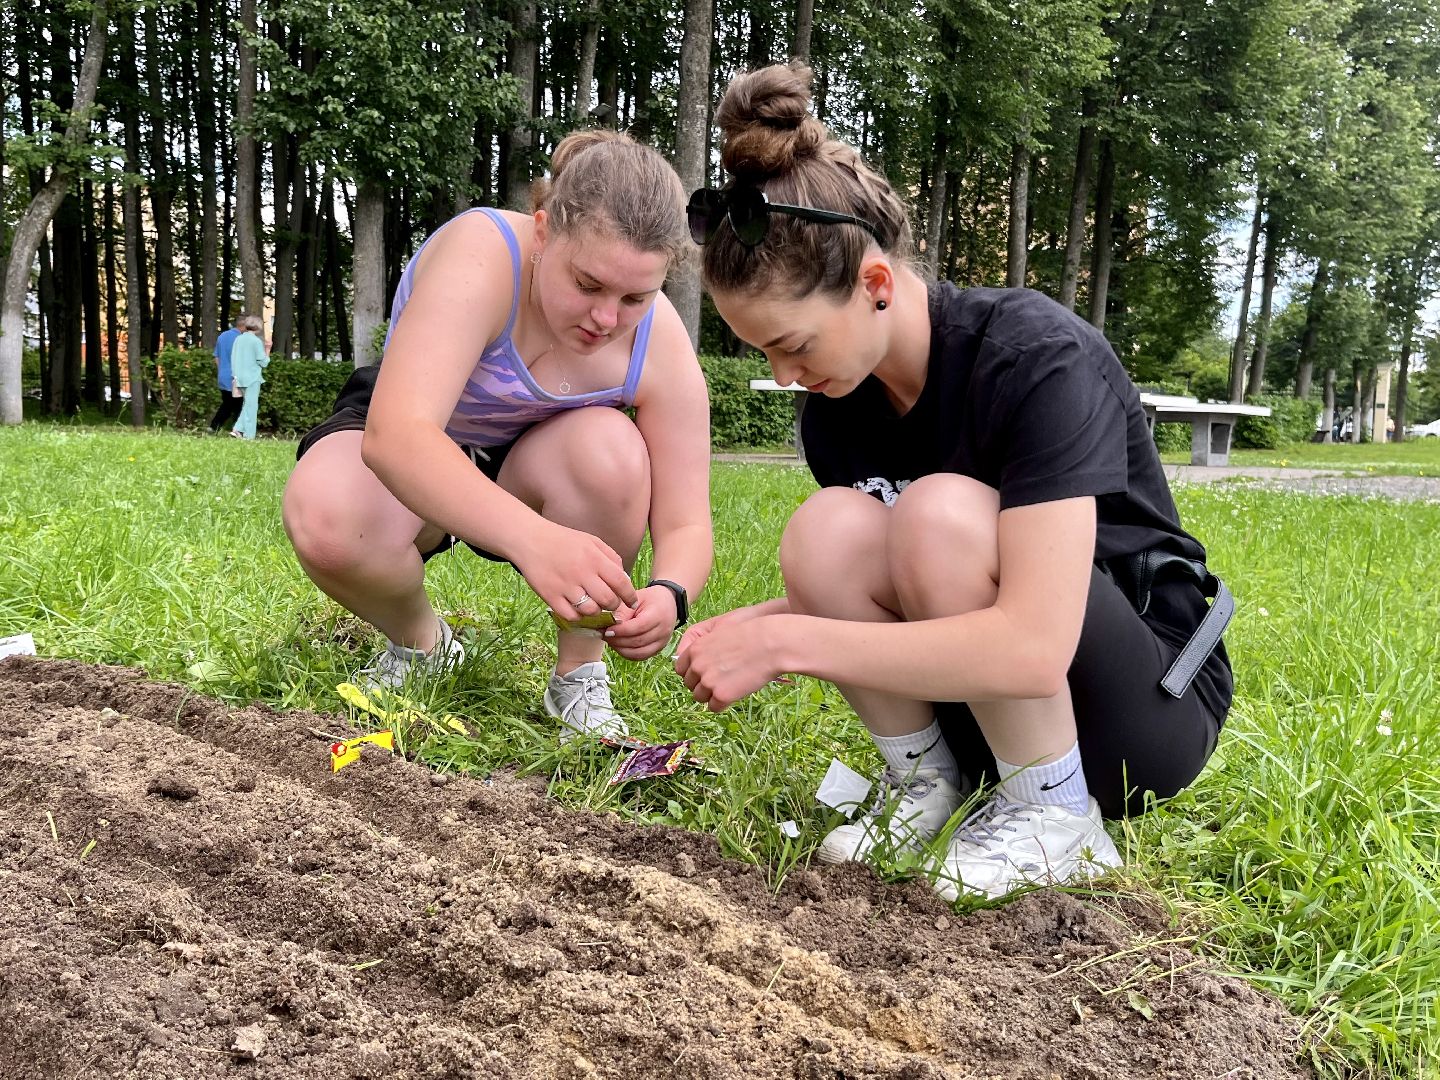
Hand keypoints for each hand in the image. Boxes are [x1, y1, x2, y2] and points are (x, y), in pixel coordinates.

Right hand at [511, 519, 637, 622]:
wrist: (530, 539)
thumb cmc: (564, 540)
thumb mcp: (591, 541)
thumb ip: (611, 557)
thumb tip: (624, 578)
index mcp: (594, 558)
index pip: (621, 582)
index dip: (630, 595)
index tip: (632, 602)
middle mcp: (582, 573)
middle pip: (608, 600)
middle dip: (614, 605)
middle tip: (611, 604)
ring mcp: (565, 586)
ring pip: (591, 610)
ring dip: (596, 611)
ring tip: (593, 605)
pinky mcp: (550, 596)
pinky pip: (571, 615)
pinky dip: (577, 615)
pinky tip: (576, 607)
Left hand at [603, 584, 678, 660]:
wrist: (668, 603)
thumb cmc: (651, 599)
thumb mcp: (636, 598)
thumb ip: (623, 611)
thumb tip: (610, 625)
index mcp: (658, 615)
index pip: (638, 627)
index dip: (621, 631)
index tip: (607, 630)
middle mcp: (663, 631)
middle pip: (637, 642)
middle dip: (618, 641)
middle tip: (604, 635)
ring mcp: (662, 642)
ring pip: (638, 653)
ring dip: (621, 649)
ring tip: (610, 640)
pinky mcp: (658, 649)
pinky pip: (641, 656)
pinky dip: (628, 653)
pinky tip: (619, 645)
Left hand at [674, 612, 784, 711]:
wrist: (770, 643)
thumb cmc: (750, 633)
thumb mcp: (720, 632)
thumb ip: (704, 647)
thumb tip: (698, 665)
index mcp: (695, 649)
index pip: (680, 669)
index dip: (692, 672)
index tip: (703, 674)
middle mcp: (697, 666)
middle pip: (689, 684)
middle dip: (701, 684)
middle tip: (720, 681)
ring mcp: (708, 682)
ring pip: (699, 697)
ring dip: (711, 695)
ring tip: (729, 686)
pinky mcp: (721, 695)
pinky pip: (713, 707)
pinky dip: (722, 704)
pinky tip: (734, 694)